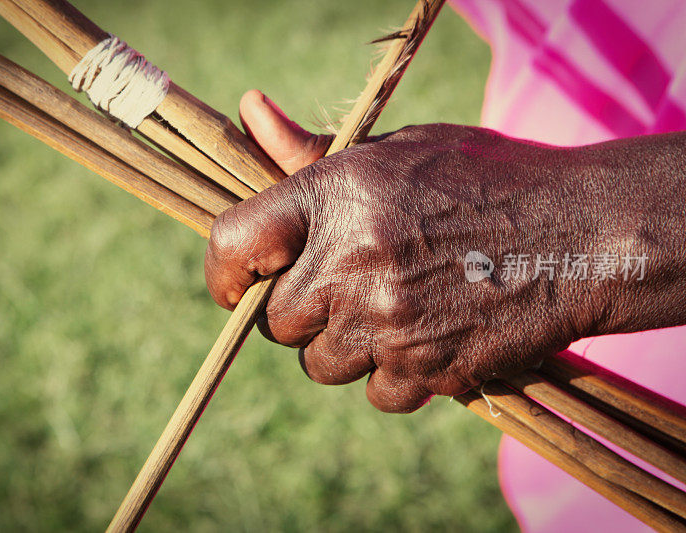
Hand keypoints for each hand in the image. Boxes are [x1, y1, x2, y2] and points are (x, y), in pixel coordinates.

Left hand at [205, 91, 685, 412]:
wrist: (580, 231)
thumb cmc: (482, 179)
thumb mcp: (394, 151)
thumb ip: (311, 152)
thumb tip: (249, 113)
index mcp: (335, 196)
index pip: (233, 242)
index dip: (223, 271)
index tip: (235, 285)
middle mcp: (350, 263)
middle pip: (276, 323)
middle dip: (300, 314)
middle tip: (342, 292)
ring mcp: (387, 323)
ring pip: (323, 365)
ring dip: (346, 347)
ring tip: (393, 310)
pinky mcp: (426, 369)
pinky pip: (378, 393)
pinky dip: (394, 376)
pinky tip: (426, 338)